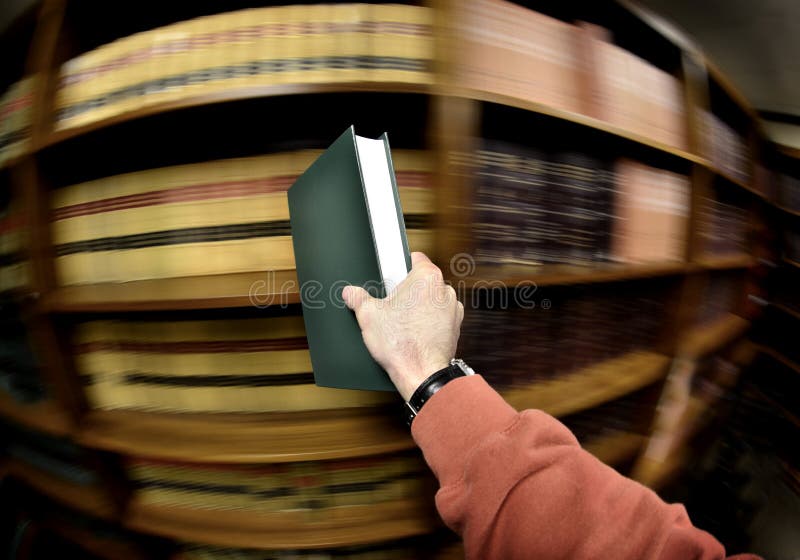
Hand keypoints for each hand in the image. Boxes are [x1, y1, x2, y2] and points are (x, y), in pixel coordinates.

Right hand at [342, 252, 463, 400]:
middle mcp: (445, 290)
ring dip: (419, 306)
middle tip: (391, 305)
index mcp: (427, 277)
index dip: (399, 265)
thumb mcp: (368, 315)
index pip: (415, 258)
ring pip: (432, 299)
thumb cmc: (401, 344)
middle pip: (422, 280)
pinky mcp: (455, 327)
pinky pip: (439, 316)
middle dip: (407, 290)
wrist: (421, 374)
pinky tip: (413, 333)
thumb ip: (358, 298)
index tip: (391, 274)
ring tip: (402, 322)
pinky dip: (428, 321)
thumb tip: (351, 293)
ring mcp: (453, 309)